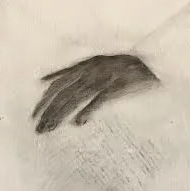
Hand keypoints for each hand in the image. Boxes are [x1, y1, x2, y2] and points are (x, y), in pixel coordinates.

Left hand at [32, 53, 157, 132]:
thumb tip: (44, 81)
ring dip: (61, 114)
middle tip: (38, 130)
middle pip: (63, 92)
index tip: (34, 117)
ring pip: (76, 97)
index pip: (58, 84)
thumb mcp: (96, 61)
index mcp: (85, 64)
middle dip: (48, 111)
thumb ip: (72, 71)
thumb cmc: (125, 63)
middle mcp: (91, 69)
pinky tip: (78, 123)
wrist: (155, 60)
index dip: (44, 101)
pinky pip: (99, 99)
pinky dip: (88, 110)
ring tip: (51, 129)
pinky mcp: (118, 85)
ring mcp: (104, 77)